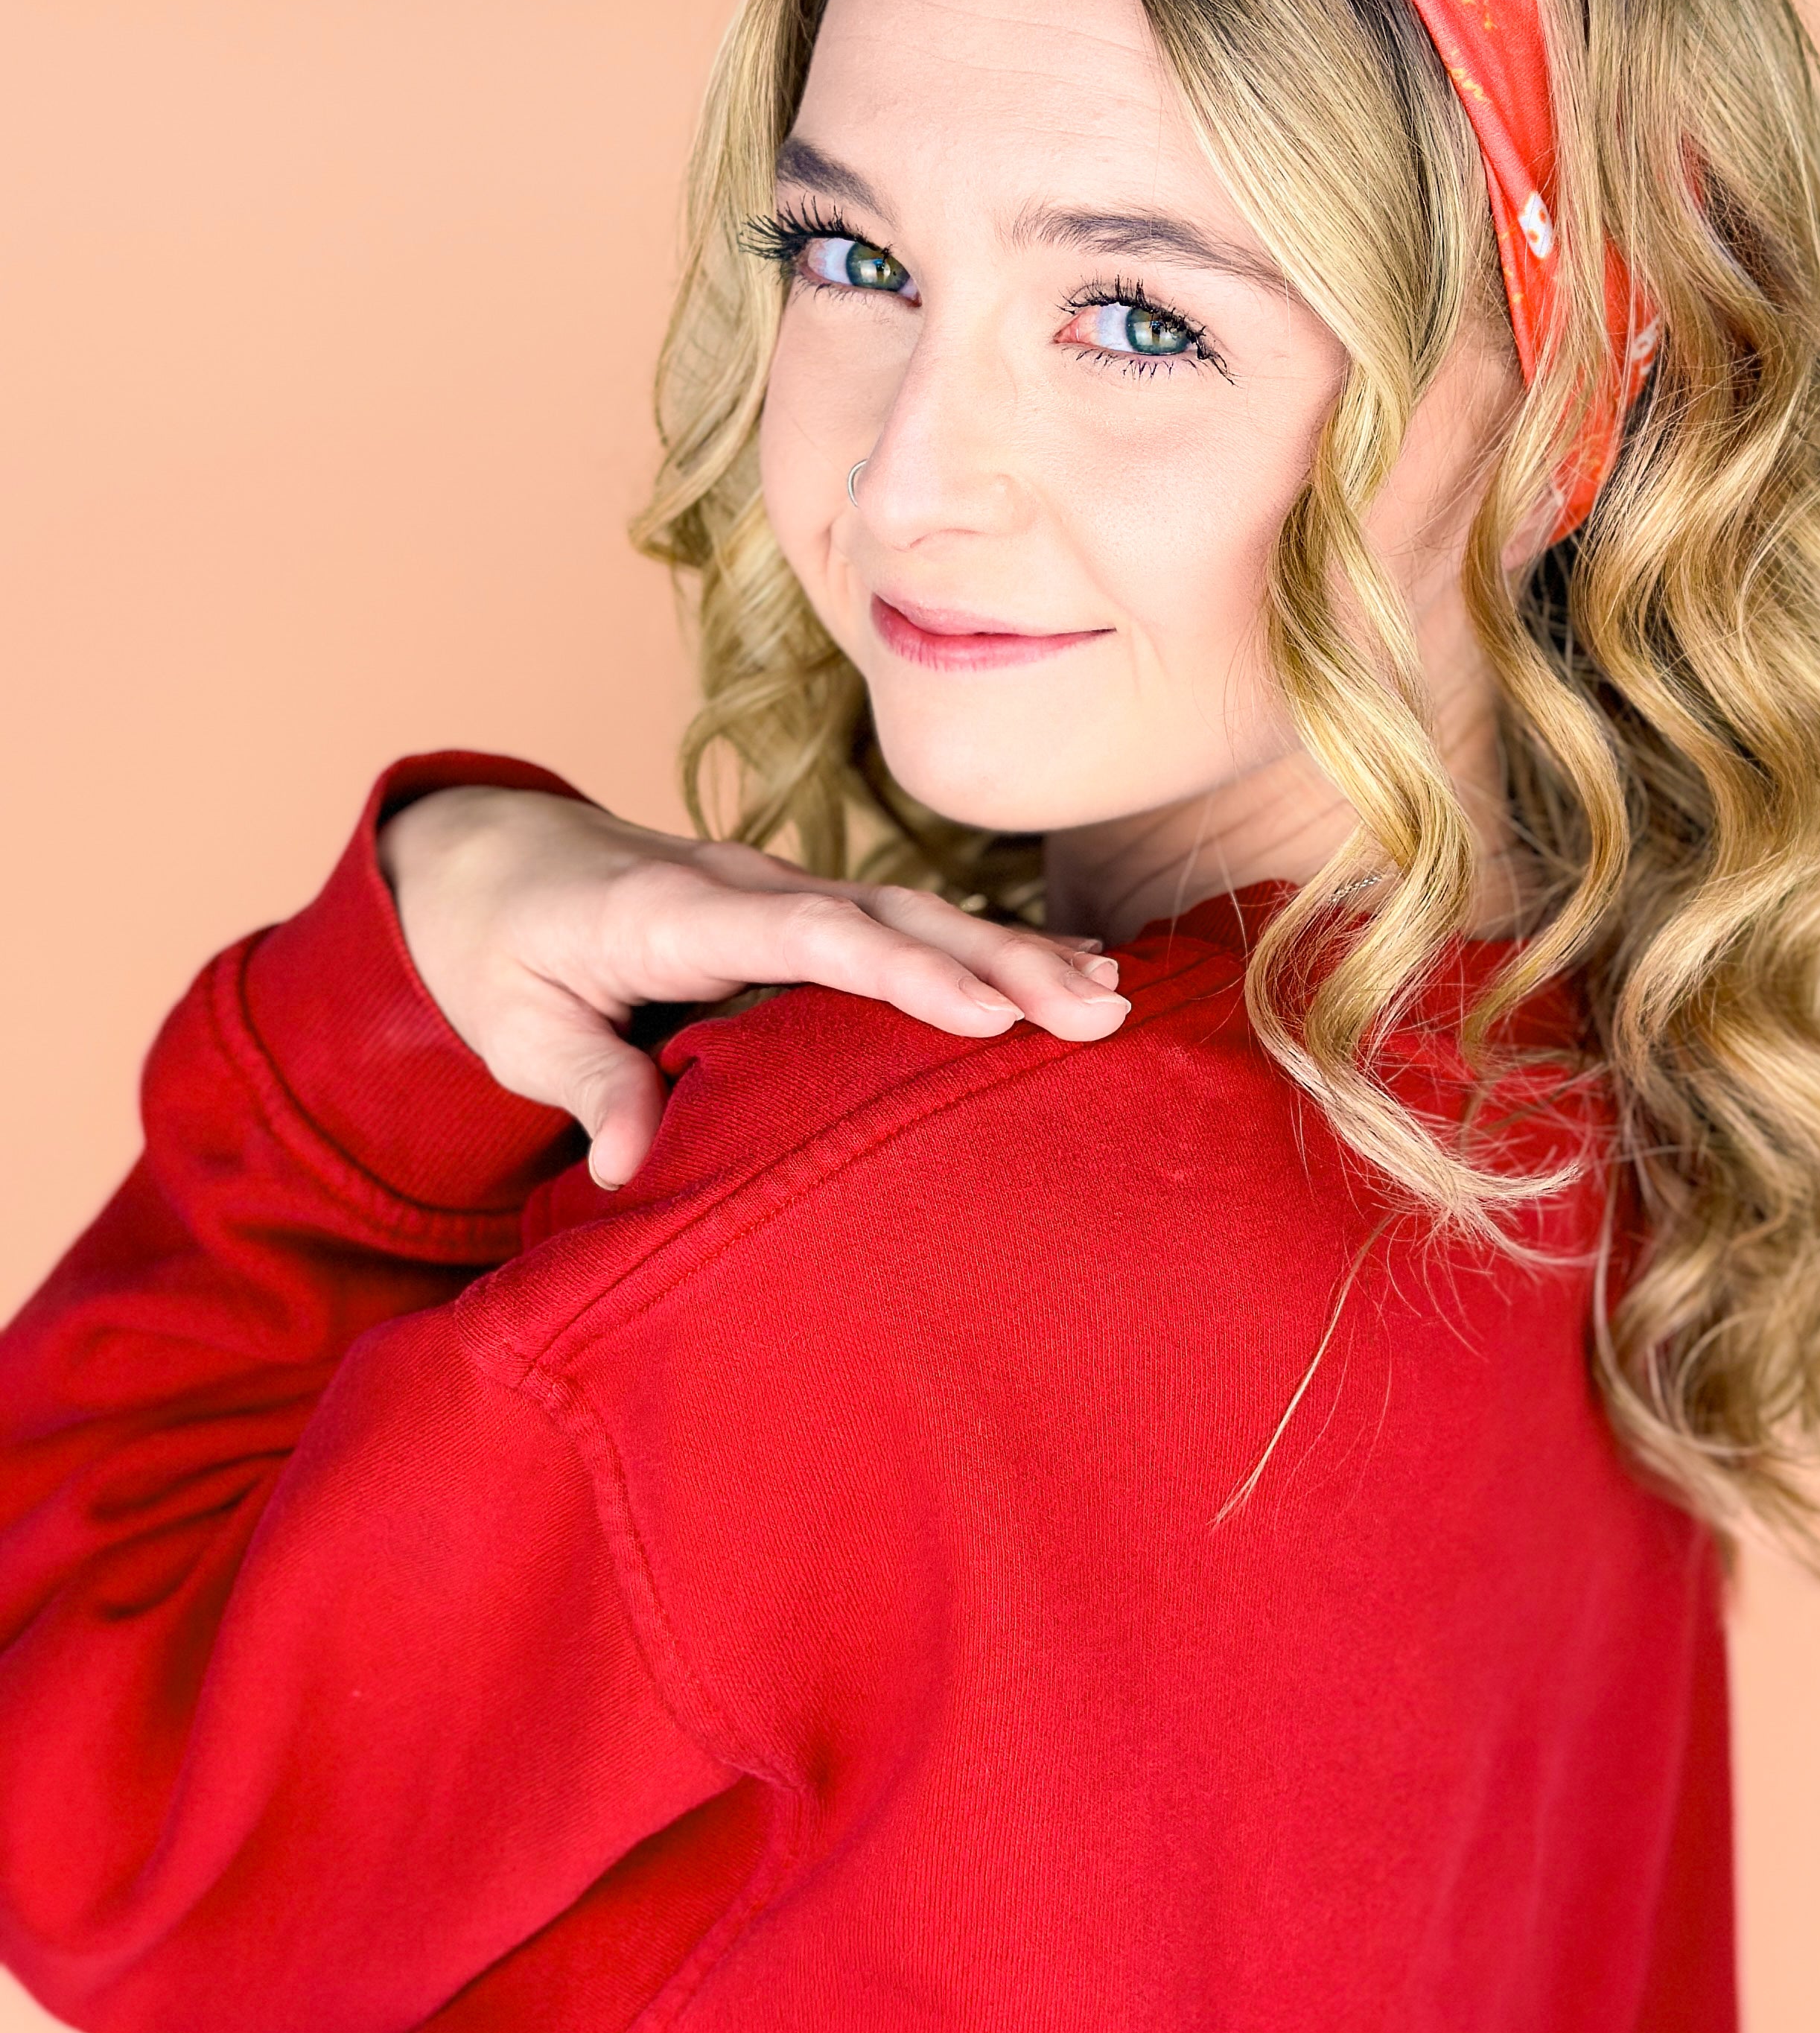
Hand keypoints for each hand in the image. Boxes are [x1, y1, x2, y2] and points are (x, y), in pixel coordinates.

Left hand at [378, 786, 1126, 1188]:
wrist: (496, 859)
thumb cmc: (506, 952)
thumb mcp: (521, 1029)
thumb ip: (589, 1088)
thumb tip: (630, 1173)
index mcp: (672, 911)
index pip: (806, 935)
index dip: (897, 972)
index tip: (982, 1012)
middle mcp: (747, 886)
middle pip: (890, 916)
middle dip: (996, 960)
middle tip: (1095, 1009)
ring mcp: (785, 892)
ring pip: (915, 915)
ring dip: (1012, 952)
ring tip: (1110, 995)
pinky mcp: (807, 911)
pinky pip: (907, 926)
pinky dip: (989, 946)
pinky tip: (1069, 968)